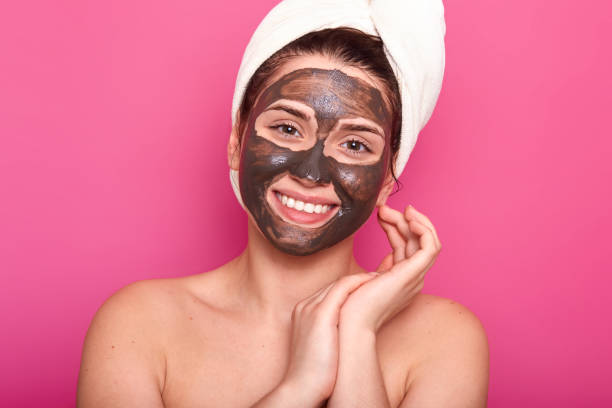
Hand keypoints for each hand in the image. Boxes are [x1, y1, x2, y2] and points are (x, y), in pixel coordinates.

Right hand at [279, 272, 377, 405]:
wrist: (301, 389)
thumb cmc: (315, 375)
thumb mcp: (322, 347)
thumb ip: (331, 333)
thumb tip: (349, 333)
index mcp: (303, 313)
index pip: (329, 292)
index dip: (350, 289)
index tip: (369, 289)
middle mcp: (305, 306)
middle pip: (334, 285)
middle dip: (357, 281)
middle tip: (379, 278)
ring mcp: (311, 308)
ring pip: (340, 283)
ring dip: (361, 278)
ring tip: (380, 278)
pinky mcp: (321, 314)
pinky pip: (343, 288)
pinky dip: (359, 282)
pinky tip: (375, 282)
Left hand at [338, 204, 441, 333]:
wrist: (349, 322)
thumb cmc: (349, 305)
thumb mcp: (364, 279)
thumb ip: (377, 268)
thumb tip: (387, 255)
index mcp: (400, 280)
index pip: (404, 246)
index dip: (394, 227)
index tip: (379, 213)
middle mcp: (411, 278)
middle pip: (415, 241)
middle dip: (401, 220)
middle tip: (382, 208)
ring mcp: (415, 277)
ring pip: (426, 241)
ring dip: (412, 220)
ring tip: (391, 210)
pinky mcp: (414, 274)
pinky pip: (431, 247)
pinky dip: (424, 230)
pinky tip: (410, 219)